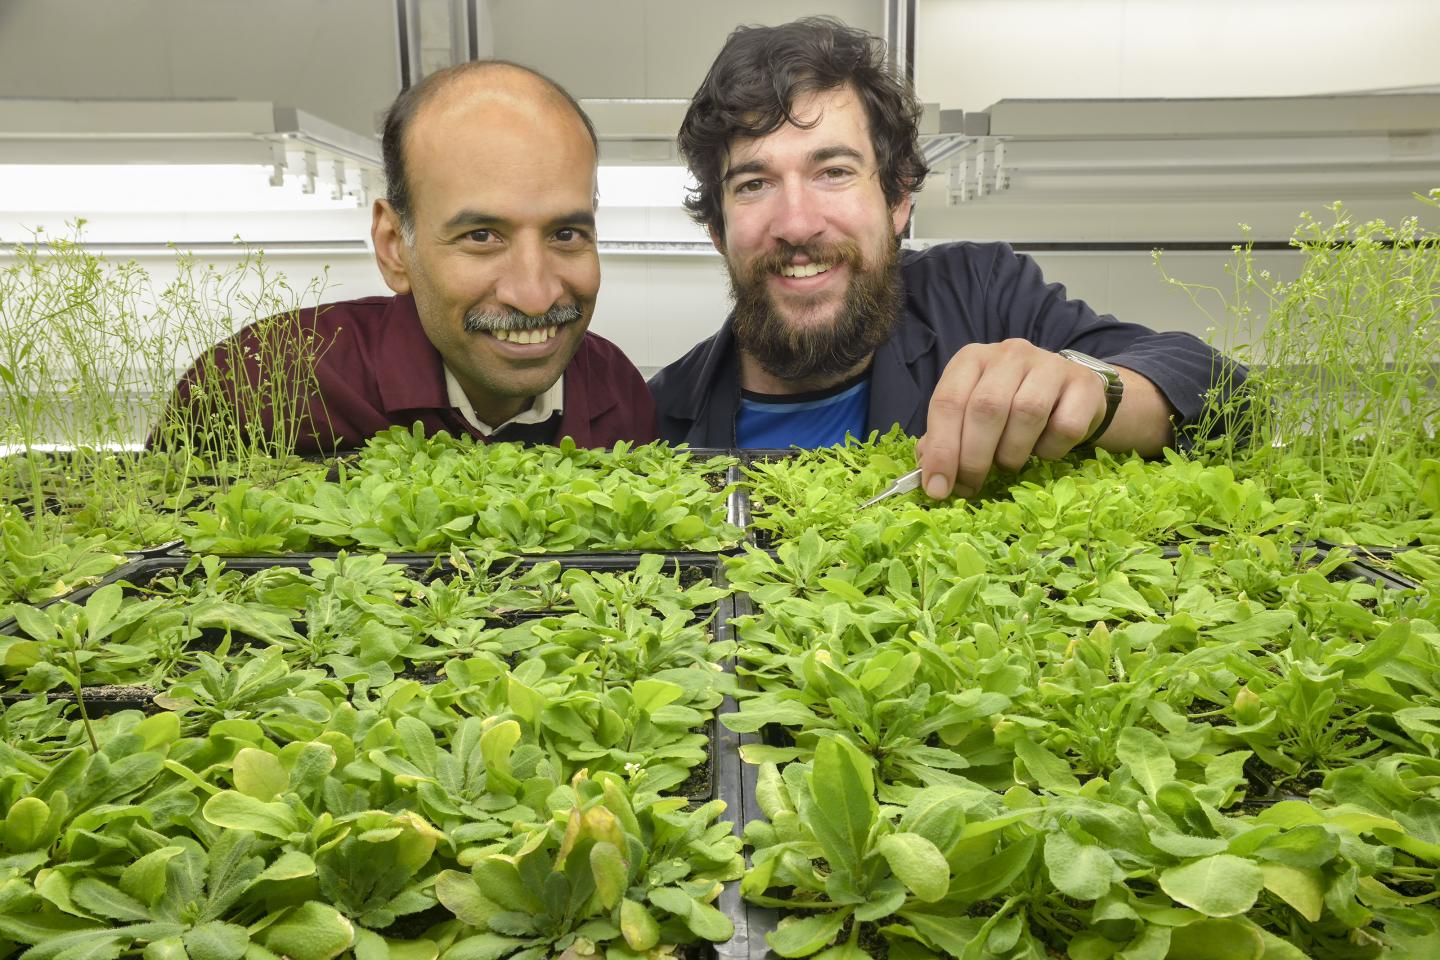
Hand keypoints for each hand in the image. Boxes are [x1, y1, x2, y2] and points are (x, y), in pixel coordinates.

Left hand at [917, 339, 1106, 498]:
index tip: (938, 487)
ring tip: (1008, 463)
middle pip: (985, 407)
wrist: (1071, 396)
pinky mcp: (1083, 384)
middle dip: (973, 457)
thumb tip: (932, 475)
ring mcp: (1049, 364)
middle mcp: (1009, 354)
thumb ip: (947, 440)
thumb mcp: (971, 418)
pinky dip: (1050, 449)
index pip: (947, 401)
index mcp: (972, 359)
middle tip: (971, 486)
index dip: (941, 449)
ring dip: (1012, 453)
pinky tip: (1043, 449)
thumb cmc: (1011, 410)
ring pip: (1026, 413)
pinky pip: (1064, 426)